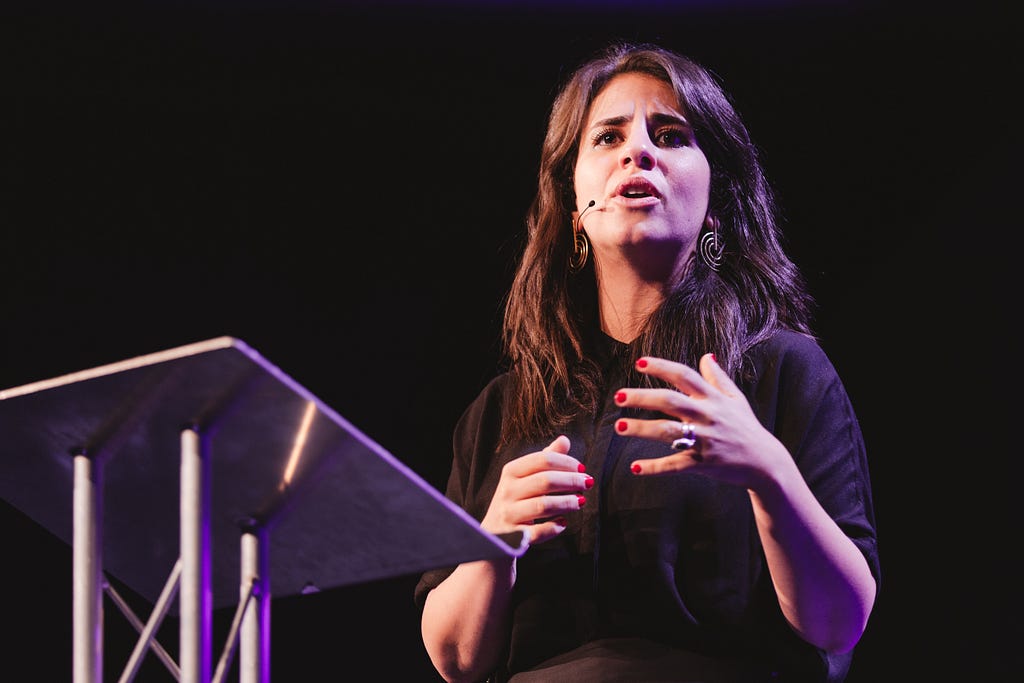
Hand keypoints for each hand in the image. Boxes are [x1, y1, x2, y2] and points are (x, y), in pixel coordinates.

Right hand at [479, 435, 591, 544]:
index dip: (566, 462)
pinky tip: (562, 523)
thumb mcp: (525, 476)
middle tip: (588, 483)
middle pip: (545, 480)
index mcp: (511, 471)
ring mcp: (509, 513)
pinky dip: (553, 528)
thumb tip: (564, 440)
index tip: (582, 468)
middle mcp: (507, 490)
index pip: (542, 459)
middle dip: (571, 480)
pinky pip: (537, 532)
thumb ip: (545, 458)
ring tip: (580, 501)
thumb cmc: (515, 500)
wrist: (492, 533)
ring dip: (567, 502)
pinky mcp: (512, 536)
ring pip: (543, 505)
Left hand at [613, 353, 788, 488]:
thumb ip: (717, 378)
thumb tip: (706, 356)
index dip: (662, 367)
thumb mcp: (735, 399)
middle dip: (643, 398)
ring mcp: (705, 440)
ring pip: (668, 432)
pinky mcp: (703, 464)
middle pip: (670, 401)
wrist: (765, 463)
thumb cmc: (746, 427)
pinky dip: (655, 467)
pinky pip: (676, 465)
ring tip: (619, 428)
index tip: (639, 362)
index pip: (684, 376)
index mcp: (712, 399)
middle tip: (618, 396)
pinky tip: (636, 468)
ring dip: (642, 429)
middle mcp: (707, 416)